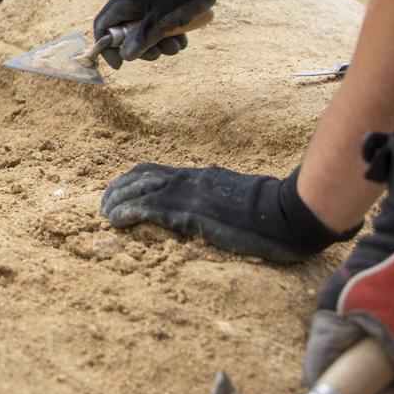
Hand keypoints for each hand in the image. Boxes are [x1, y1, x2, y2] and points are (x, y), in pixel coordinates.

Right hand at [91, 0, 237, 67]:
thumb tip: (125, 56)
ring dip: (160, 42)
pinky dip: (169, 32)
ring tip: (178, 46)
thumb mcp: (161, 21)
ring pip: (146, 28)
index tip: (121, 65)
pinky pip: (160, 21)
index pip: (103, 25)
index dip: (107, 48)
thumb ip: (141, 40)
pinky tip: (184, 37)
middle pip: (126, 30)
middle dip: (143, 47)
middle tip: (159, 55)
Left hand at [100, 161, 356, 262]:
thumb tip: (201, 212)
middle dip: (116, 190)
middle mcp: (191, 180)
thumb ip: (214, 200)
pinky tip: (117, 221)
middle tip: (103, 205)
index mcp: (199, 177)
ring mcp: (192, 195)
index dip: (129, 181)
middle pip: (140, 178)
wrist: (291, 212)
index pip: (153, 171)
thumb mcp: (234, 198)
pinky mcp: (195, 213)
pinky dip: (130, 212)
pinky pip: (154, 209)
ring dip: (117, 201)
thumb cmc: (272, 211)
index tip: (115, 192)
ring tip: (104, 214)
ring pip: (141, 190)